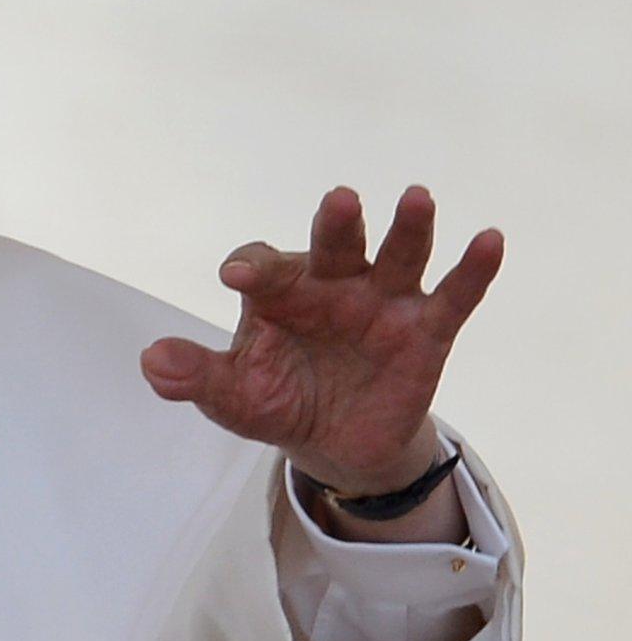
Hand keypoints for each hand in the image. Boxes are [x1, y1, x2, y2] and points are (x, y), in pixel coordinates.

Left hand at [139, 186, 502, 497]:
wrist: (334, 443)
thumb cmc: (277, 400)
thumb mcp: (232, 396)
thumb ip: (197, 376)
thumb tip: (151, 364)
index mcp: (278, 292)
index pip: (262, 267)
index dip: (251, 269)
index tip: (236, 278)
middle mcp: (331, 284)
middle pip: (334, 245)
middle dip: (335, 225)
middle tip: (339, 200)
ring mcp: (382, 302)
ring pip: (397, 255)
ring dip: (407, 228)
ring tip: (415, 197)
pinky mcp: (425, 331)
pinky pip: (453, 296)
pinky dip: (473, 269)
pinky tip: (490, 239)